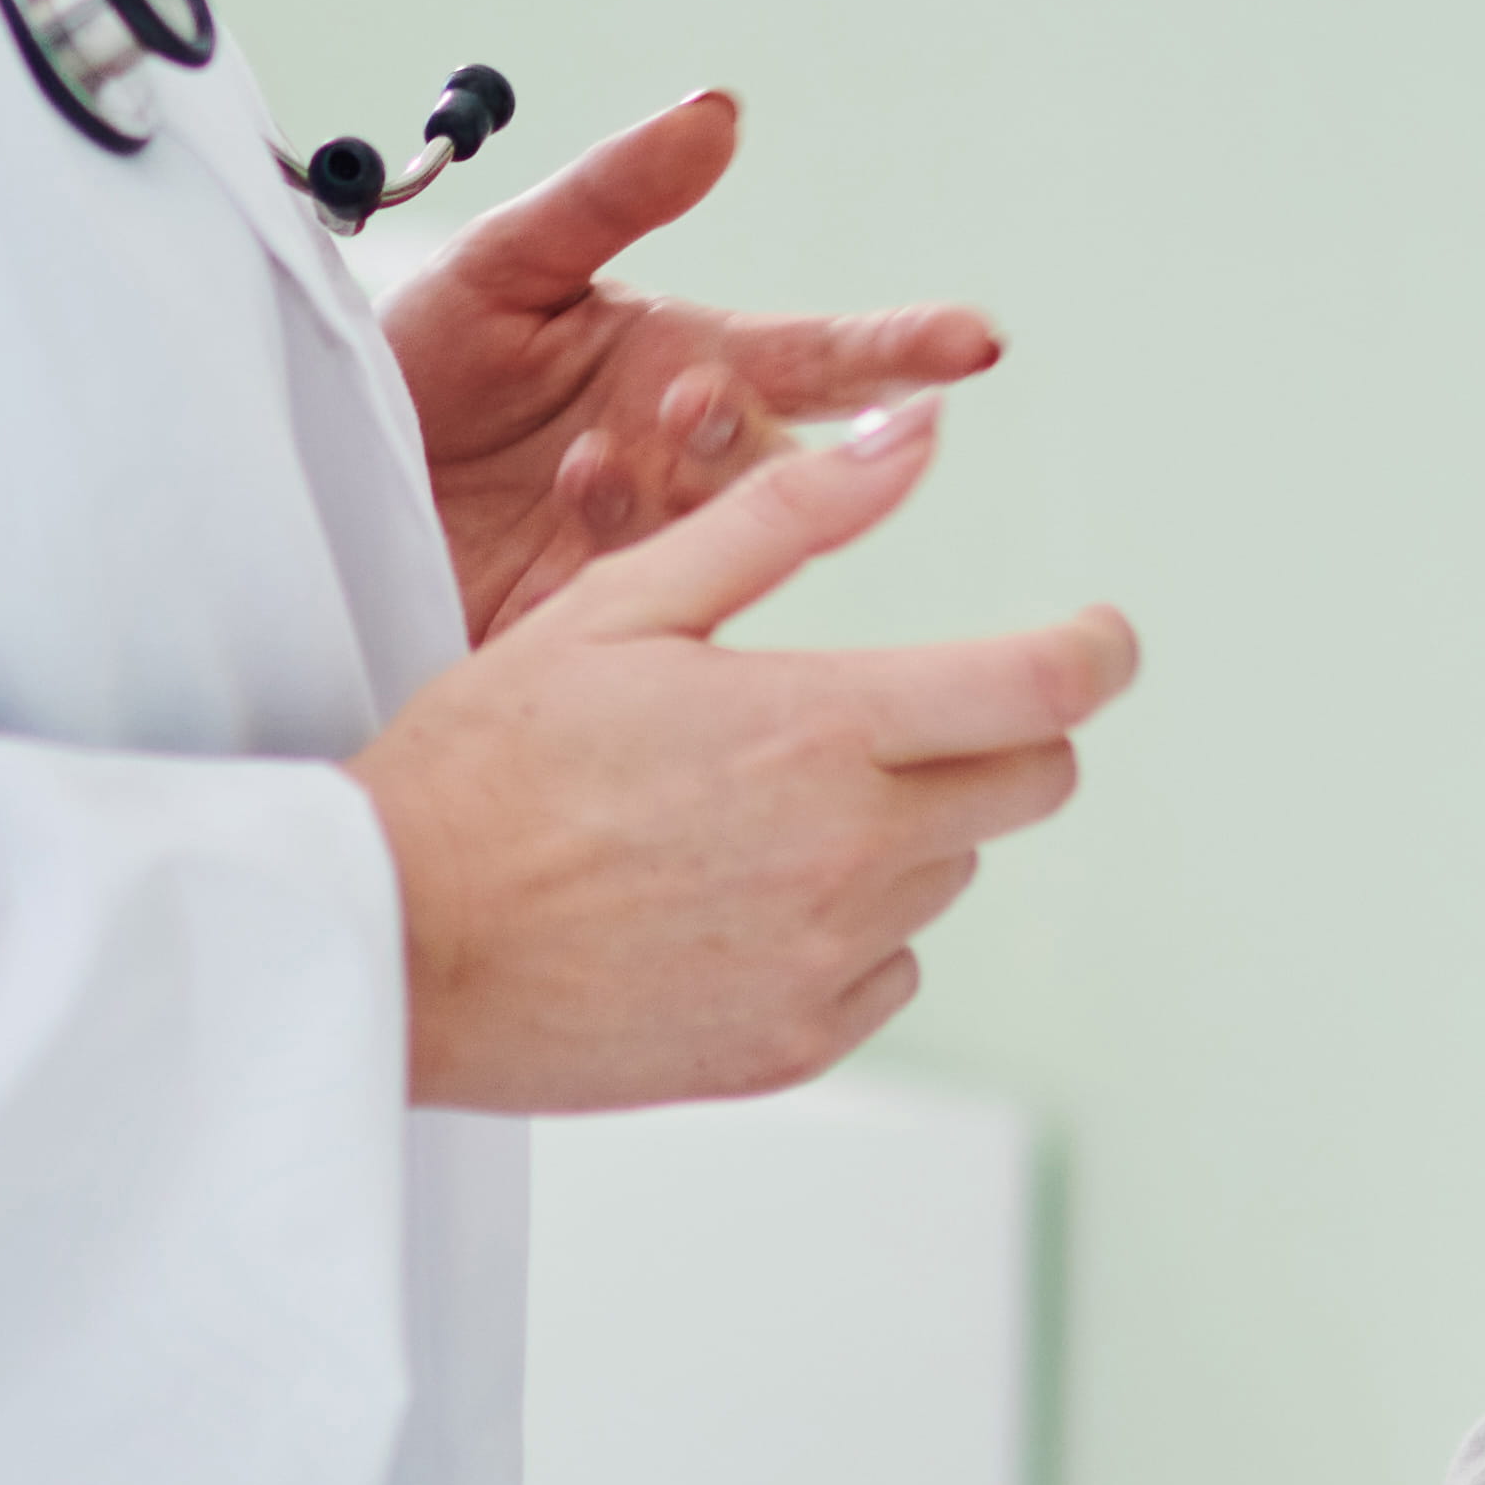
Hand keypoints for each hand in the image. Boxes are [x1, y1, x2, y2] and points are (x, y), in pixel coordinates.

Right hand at [346, 408, 1128, 1113]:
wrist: (388, 944)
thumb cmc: (486, 762)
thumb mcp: (625, 604)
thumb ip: (789, 517)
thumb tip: (916, 437)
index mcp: (818, 729)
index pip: (1044, 689)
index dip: (1095, 652)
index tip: (1097, 637)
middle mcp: (848, 856)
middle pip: (1029, 784)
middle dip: (997, 731)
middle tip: (896, 710)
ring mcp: (826, 963)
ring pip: (947, 873)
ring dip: (898, 828)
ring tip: (749, 809)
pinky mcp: (794, 1046)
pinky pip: (885, 970)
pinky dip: (843, 928)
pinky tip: (729, 898)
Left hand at [380, 91, 1003, 640]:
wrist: (312, 468)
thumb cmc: (420, 359)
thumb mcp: (504, 259)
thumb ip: (611, 192)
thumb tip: (715, 112)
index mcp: (689, 364)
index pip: (821, 358)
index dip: (900, 351)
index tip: (971, 342)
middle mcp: (684, 461)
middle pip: (778, 458)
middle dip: (747, 432)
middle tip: (696, 398)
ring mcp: (642, 544)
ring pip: (717, 532)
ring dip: (676, 489)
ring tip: (597, 451)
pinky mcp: (589, 620)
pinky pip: (637, 595)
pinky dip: (612, 542)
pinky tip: (567, 494)